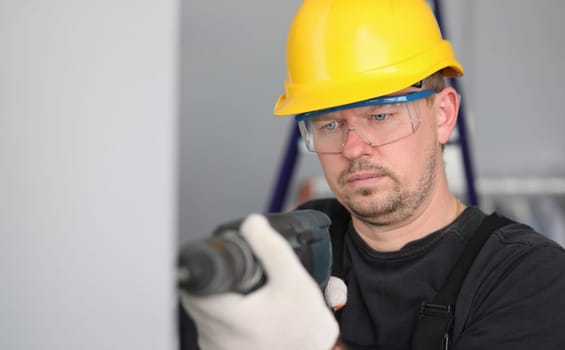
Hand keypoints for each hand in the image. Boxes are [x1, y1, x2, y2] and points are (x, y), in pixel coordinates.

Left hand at [180, 213, 339, 349]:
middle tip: (236, 277)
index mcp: (230, 318)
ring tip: (244, 295)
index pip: (193, 285)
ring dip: (218, 299)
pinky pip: (212, 330)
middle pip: (196, 297)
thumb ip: (271, 248)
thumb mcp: (294, 280)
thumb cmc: (305, 328)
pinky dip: (224, 318)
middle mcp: (217, 338)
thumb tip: (251, 224)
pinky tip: (247, 313)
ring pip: (203, 314)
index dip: (204, 268)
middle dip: (213, 281)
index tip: (218, 262)